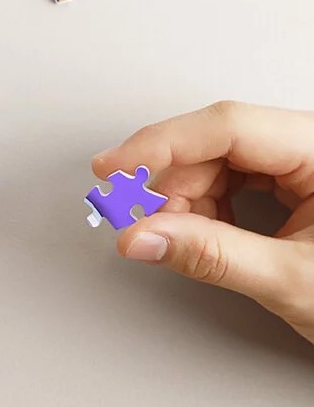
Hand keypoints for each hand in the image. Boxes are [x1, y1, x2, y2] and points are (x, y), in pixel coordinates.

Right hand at [93, 101, 313, 343]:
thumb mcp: (291, 279)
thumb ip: (211, 256)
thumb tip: (141, 237)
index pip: (228, 127)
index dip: (161, 145)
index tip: (113, 168)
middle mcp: (313, 147)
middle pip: (217, 145)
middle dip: (170, 184)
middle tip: (132, 218)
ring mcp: (304, 165)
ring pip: (218, 164)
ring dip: (183, 200)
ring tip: (171, 235)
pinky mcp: (293, 185)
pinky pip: (231, 183)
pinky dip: (203, 210)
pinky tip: (196, 233)